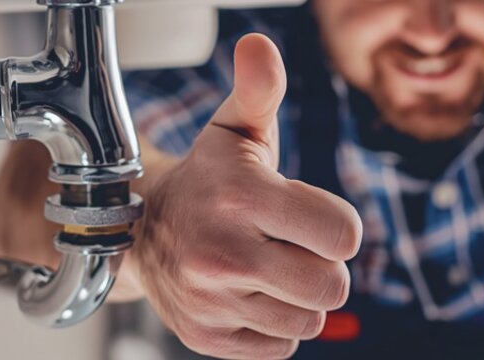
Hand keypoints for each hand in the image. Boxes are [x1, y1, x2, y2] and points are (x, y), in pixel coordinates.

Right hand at [126, 34, 362, 358]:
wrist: (140, 231)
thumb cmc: (207, 179)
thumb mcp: (235, 130)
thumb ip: (260, 90)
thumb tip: (259, 46)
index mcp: (242, 196)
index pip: (343, 234)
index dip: (337, 227)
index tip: (311, 217)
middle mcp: (224, 253)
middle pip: (333, 285)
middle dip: (324, 267)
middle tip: (295, 248)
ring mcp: (212, 301)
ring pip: (310, 320)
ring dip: (301, 298)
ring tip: (270, 270)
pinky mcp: (207, 337)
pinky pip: (281, 347)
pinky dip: (276, 326)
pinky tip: (251, 296)